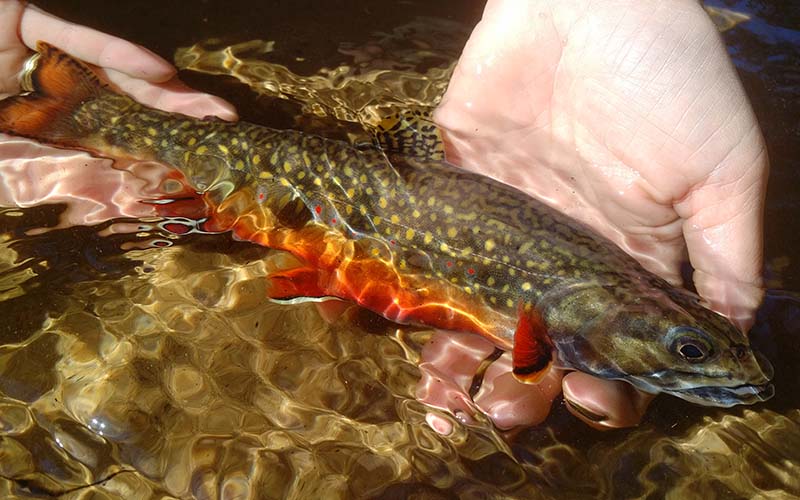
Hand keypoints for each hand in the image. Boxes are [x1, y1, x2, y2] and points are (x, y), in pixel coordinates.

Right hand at [0, 1, 234, 227]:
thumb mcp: (7, 168)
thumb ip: (51, 179)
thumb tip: (113, 196)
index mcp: (54, 130)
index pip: (116, 139)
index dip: (158, 150)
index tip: (201, 165)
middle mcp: (56, 94)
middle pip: (128, 103)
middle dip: (177, 118)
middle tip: (224, 131)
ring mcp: (42, 58)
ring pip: (113, 70)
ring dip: (163, 89)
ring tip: (206, 108)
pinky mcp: (21, 20)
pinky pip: (75, 36)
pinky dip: (114, 52)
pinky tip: (157, 72)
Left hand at [425, 0, 767, 429]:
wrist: (589, 2)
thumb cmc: (668, 78)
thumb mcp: (721, 169)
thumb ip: (724, 254)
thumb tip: (734, 334)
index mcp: (628, 255)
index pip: (615, 344)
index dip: (605, 382)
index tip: (589, 398)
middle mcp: (564, 251)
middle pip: (540, 339)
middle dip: (525, 384)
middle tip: (506, 408)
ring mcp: (508, 223)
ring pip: (480, 310)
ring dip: (463, 358)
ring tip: (449, 394)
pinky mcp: (458, 187)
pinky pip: (432, 250)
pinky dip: (416, 291)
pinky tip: (406, 328)